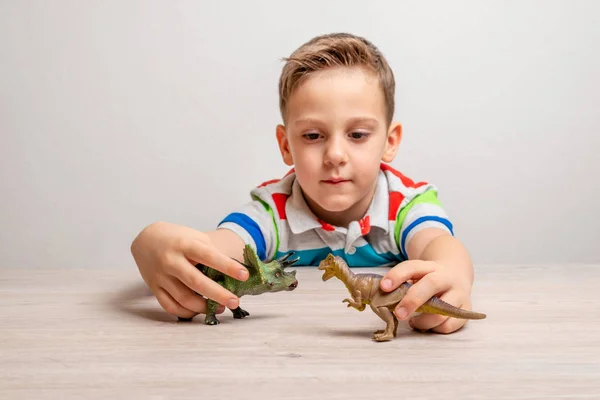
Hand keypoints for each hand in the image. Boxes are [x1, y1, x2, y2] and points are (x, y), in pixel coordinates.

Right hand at [130, 221, 248, 318]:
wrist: (147, 239)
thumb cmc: (178, 239)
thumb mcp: (195, 238)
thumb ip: (211, 254)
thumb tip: (233, 275)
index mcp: (184, 244)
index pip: (209, 256)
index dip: (227, 266)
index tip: (244, 275)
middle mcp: (171, 260)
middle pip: (196, 282)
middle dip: (218, 294)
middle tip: (235, 302)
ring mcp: (161, 276)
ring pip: (184, 298)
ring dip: (204, 307)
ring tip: (221, 308)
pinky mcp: (154, 288)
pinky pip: (170, 306)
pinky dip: (187, 313)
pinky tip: (200, 311)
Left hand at [380, 260, 471, 333]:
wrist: (457, 272)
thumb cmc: (428, 278)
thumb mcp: (416, 275)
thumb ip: (401, 285)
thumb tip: (380, 299)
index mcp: (428, 266)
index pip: (411, 267)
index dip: (396, 276)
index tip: (383, 287)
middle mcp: (445, 277)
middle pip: (430, 284)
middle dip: (412, 301)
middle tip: (399, 314)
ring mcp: (458, 292)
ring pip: (443, 310)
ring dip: (424, 321)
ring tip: (413, 322)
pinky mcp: (466, 308)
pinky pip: (450, 324)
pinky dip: (436, 328)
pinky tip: (429, 325)